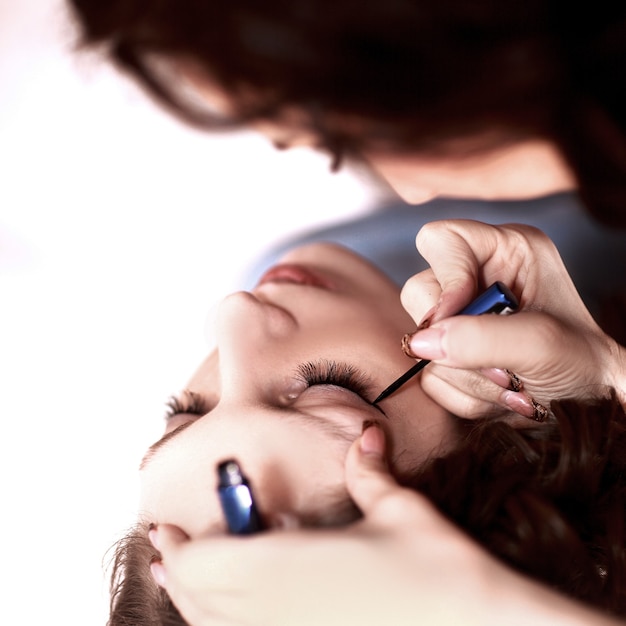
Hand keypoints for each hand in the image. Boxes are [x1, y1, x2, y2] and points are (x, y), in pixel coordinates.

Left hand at [150, 426, 502, 625]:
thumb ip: (372, 472)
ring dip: (194, 600)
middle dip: (178, 569)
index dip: (180, 545)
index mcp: (290, 568)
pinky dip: (224, 622)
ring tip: (183, 579)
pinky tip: (239, 609)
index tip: (165, 528)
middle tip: (166, 548)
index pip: (207, 559)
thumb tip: (368, 435)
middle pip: (200, 596)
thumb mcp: (402, 513)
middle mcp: (279, 612)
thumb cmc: (441, 577)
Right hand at [399, 220, 625, 418]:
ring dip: (466, 375)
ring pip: (423, 343)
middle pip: (420, 294)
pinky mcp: (449, 353)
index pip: (442, 240)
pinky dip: (463, 395)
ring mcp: (459, 317)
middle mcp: (477, 278)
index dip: (446, 278)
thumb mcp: (540, 345)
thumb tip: (423, 342)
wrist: (586, 407)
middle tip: (501, 364)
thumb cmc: (581, 363)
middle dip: (457, 340)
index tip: (462, 316)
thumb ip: (481, 338)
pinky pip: (430, 376)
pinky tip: (498, 393)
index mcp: (506, 251)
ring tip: (511, 383)